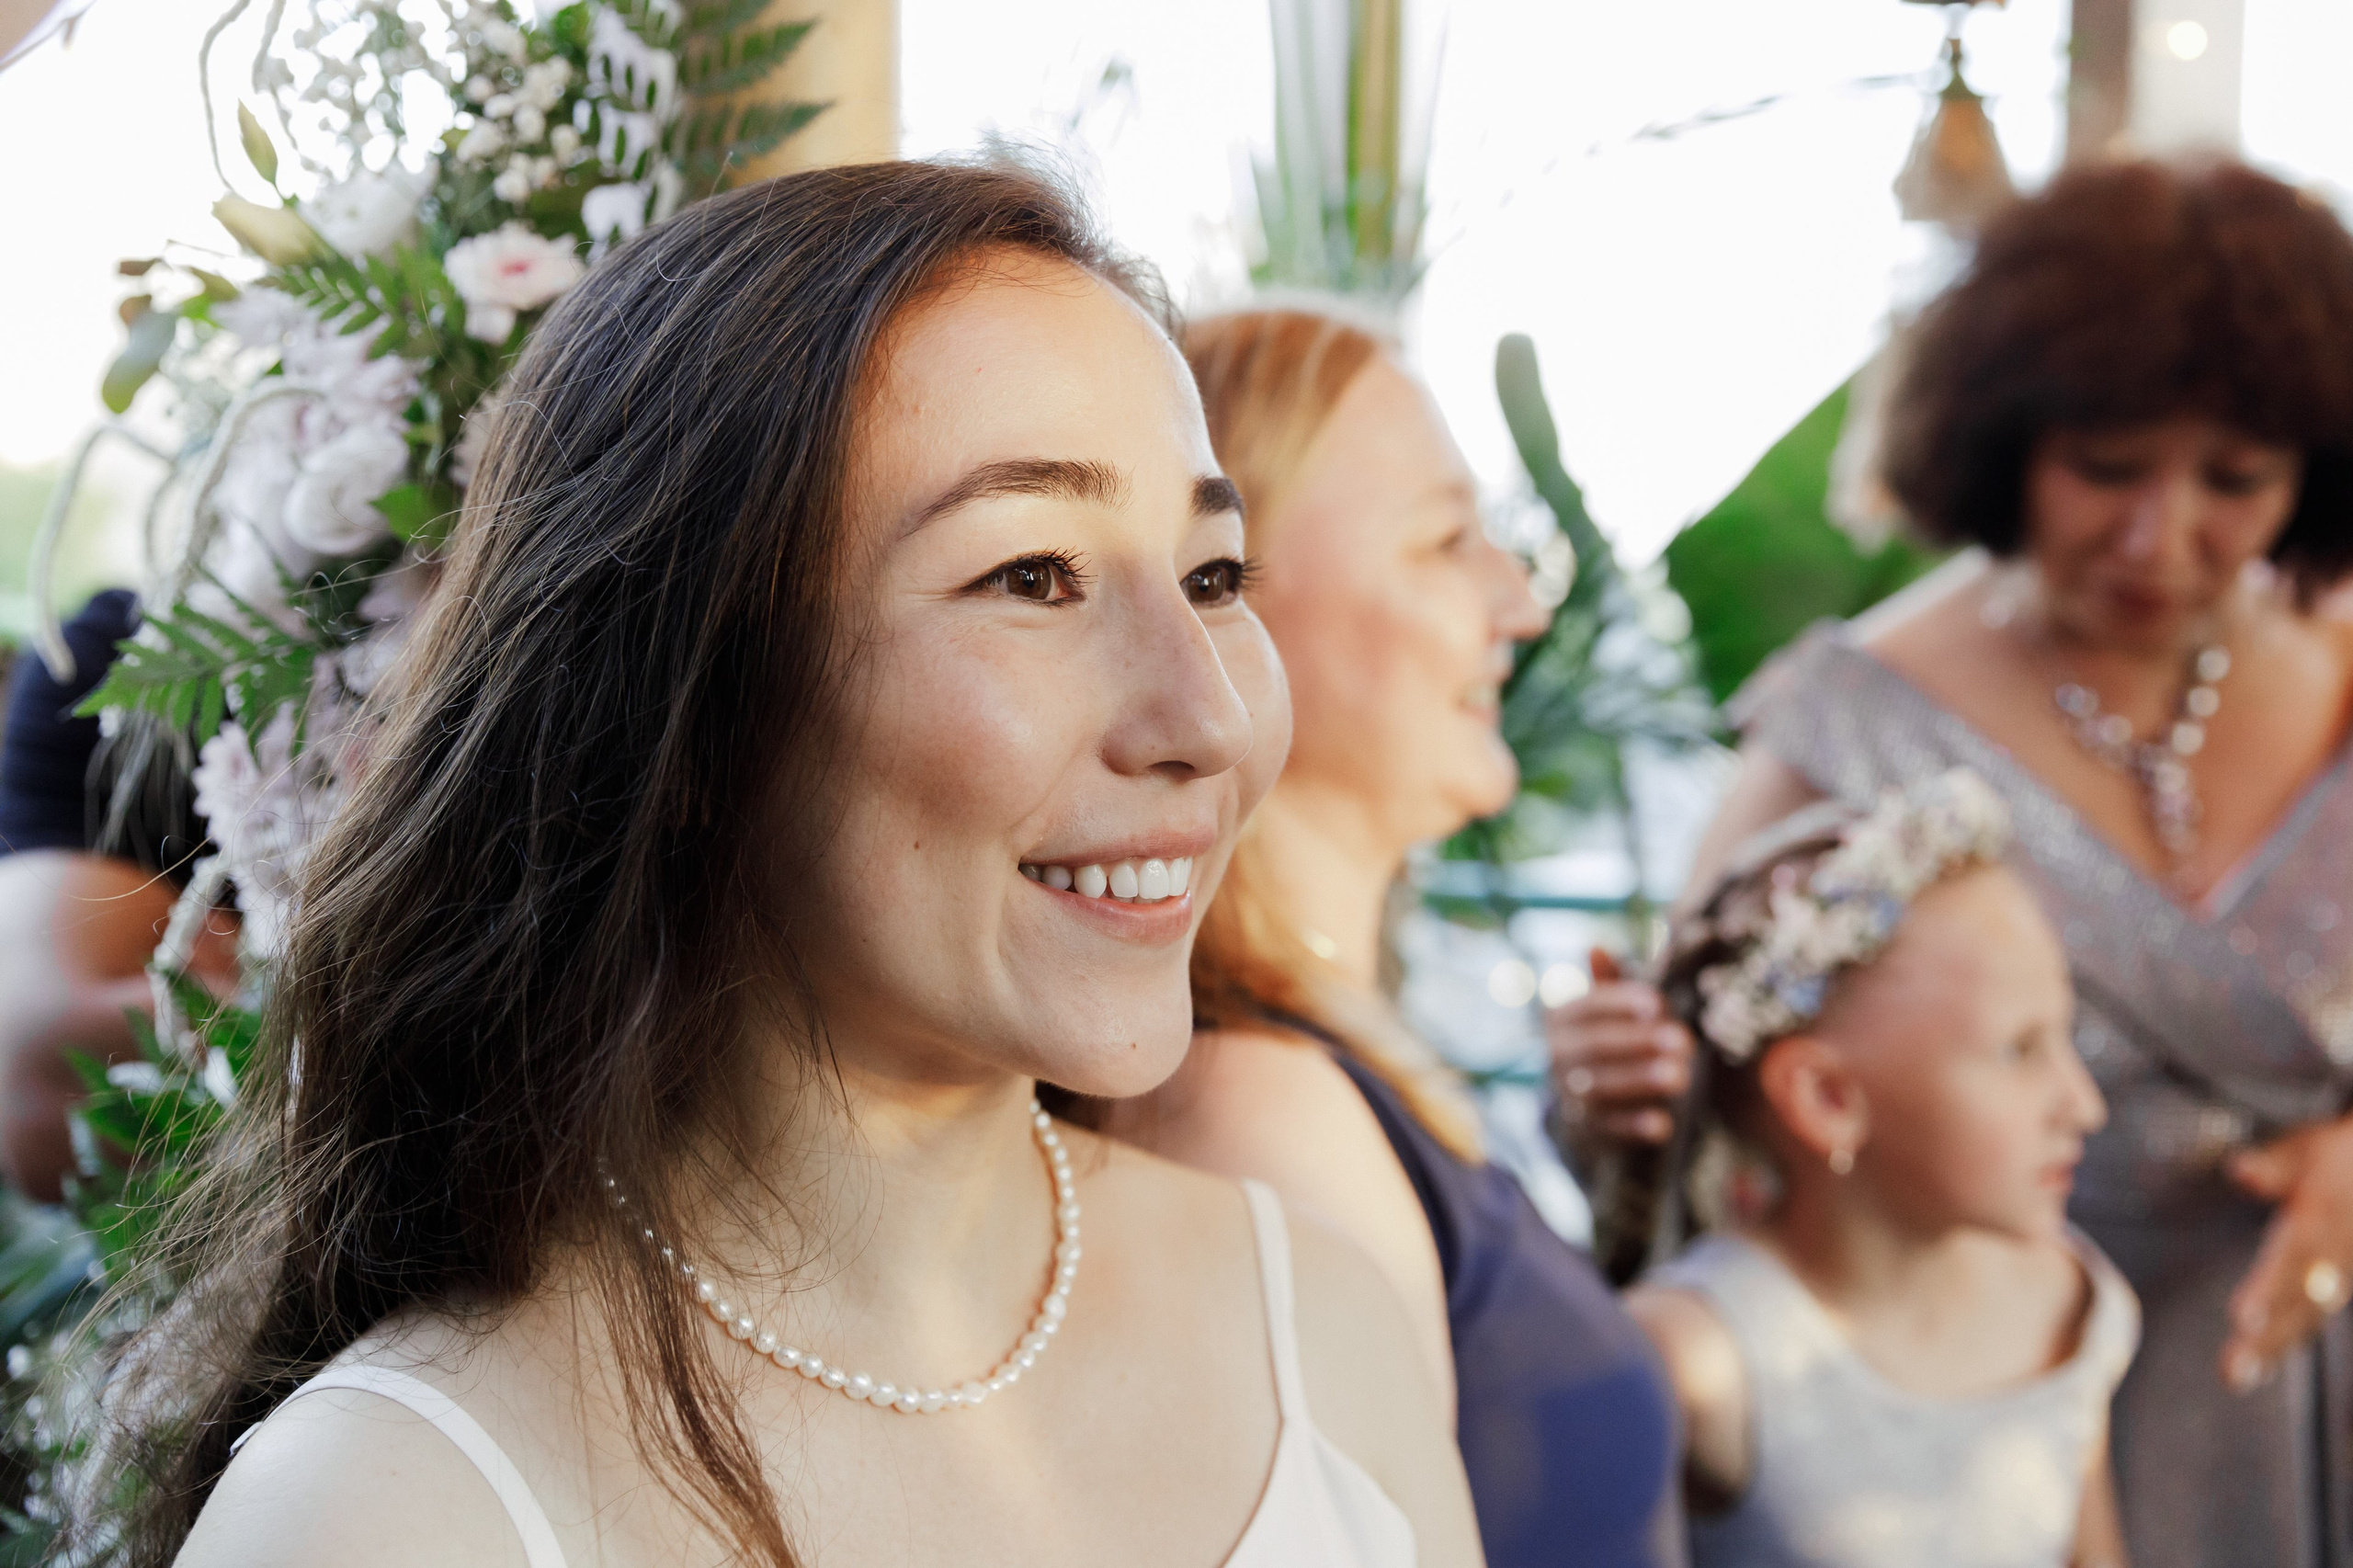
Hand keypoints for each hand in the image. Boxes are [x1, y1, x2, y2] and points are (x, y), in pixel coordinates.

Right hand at [1543, 948, 1691, 1144]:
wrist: (1583, 1102)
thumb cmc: (1608, 1039)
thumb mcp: (1610, 1009)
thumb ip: (1611, 982)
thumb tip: (1595, 947)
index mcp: (1561, 1019)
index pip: (1586, 1006)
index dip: (1619, 1003)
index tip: (1656, 1003)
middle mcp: (1557, 1056)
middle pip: (1594, 1046)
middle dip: (1639, 1042)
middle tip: (1683, 1040)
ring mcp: (1568, 1095)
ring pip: (1599, 1088)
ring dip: (1640, 1081)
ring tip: (1680, 1076)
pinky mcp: (1584, 1131)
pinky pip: (1607, 1129)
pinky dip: (1634, 1126)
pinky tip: (1663, 1123)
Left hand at [2221, 1117, 2352, 1390]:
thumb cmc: (2339, 1159)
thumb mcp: (2310, 1149)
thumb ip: (2276, 1166)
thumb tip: (2238, 1169)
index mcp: (2323, 1219)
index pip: (2294, 1259)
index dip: (2271, 1290)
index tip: (2244, 1318)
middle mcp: (2335, 1256)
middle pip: (2300, 1303)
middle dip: (2268, 1338)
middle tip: (2232, 1371)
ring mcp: (2342, 1273)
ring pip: (2308, 1317)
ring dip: (2274, 1347)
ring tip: (2238, 1376)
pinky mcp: (2341, 1284)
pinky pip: (2315, 1315)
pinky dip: (2288, 1339)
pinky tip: (2259, 1367)